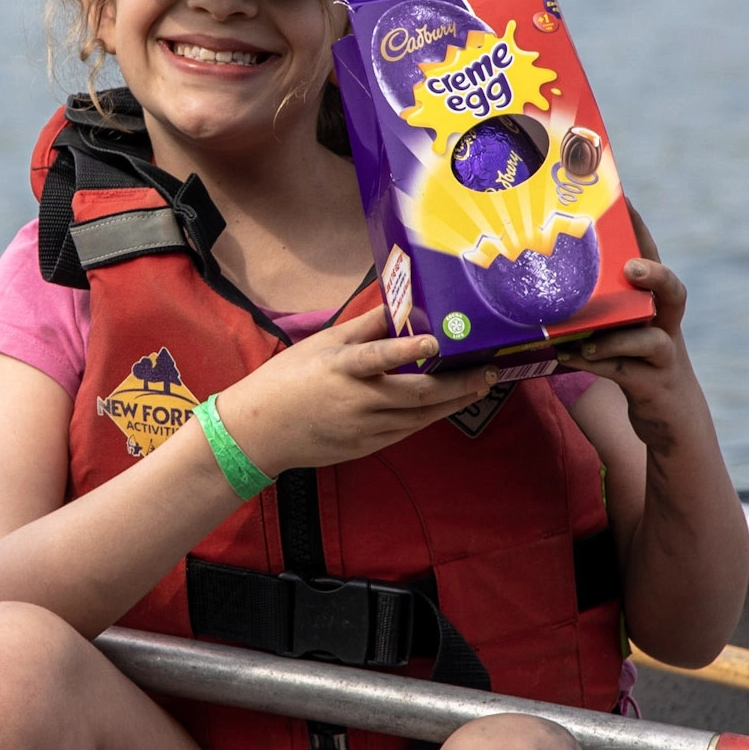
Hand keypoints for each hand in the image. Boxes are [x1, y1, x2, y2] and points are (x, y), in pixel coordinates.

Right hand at [215, 305, 496, 475]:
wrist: (259, 433)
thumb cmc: (287, 379)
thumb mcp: (320, 344)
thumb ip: (362, 326)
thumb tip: (396, 303)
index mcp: (340, 368)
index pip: (377, 357)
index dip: (406, 349)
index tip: (436, 341)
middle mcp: (356, 400)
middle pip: (415, 395)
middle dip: (457, 384)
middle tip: (488, 372)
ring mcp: (363, 428)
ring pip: (418, 417)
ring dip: (452, 402)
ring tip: (480, 386)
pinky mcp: (366, 447)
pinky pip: (405, 430)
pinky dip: (429, 417)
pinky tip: (448, 405)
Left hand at [553, 206, 706, 447]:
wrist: (668, 418)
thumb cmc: (630, 364)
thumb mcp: (613, 332)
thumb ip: (588, 312)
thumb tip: (533, 290)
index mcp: (653, 305)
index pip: (652, 259)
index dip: (641, 230)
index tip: (625, 198)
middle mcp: (665, 325)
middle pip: (673, 291)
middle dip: (654, 274)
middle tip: (629, 266)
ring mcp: (665, 357)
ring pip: (653, 340)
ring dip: (617, 337)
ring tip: (585, 337)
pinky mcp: (655, 386)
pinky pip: (628, 373)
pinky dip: (598, 366)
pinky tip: (570, 360)